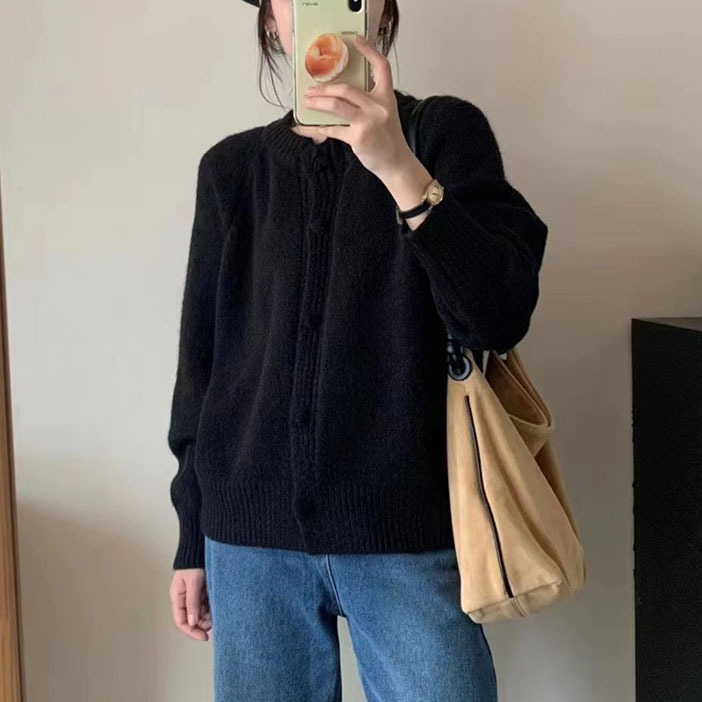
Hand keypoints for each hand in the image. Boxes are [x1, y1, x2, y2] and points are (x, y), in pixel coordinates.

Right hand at [170, 568, 211, 641]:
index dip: (192, 632)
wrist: (199, 549)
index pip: (181, 621)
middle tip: (214, 624)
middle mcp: (185, 598)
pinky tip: (218, 607)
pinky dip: (212, 608)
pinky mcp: (203, 591)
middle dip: (202, 624)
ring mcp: (194, 595)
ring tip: (217, 614)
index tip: (204, 637)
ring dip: (209, 616)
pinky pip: (207, 605)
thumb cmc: (193, 563)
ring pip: (201, 613)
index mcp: (177, 597)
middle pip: (192, 619)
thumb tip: (192, 622)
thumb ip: (192, 602)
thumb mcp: (193, 583)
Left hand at [302, 34, 413, 179]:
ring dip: (317, 103)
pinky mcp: (358, 138)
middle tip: (311, 90)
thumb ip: (367, 102)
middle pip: (347, 89)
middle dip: (324, 88)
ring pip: (336, 106)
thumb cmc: (387, 138)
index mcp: (386, 97)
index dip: (369, 51)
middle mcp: (378, 107)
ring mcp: (368, 122)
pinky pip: (332, 130)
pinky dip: (316, 129)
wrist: (396, 162)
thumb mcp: (384, 114)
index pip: (381, 67)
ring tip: (306, 102)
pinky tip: (305, 127)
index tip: (356, 40)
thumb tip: (338, 95)